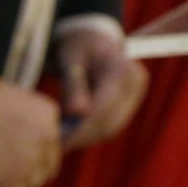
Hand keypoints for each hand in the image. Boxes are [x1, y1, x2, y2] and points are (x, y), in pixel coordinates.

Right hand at [0, 79, 60, 186]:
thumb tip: (12, 138)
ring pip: (31, 186)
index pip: (49, 144)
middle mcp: (47, 137)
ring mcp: (30, 161)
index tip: (3, 149)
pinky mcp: (11, 181)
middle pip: (44, 168)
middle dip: (23, 171)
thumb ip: (20, 117)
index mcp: (48, 113)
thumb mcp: (6, 98)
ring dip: (11, 185)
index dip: (27, 151)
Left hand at [58, 29, 148, 149]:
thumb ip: (74, 84)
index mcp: (123, 70)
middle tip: (52, 146)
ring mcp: (135, 95)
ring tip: (57, 140)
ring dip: (83, 138)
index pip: (102, 109)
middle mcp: (135, 83)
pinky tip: (68, 134)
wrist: (94, 40)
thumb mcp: (71, 59)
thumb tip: (77, 112)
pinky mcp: (129, 105)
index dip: (80, 130)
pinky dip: (88, 133)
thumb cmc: (78, 47)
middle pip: (108, 123)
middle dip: (80, 138)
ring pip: (109, 129)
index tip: (57, 142)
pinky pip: (108, 126)